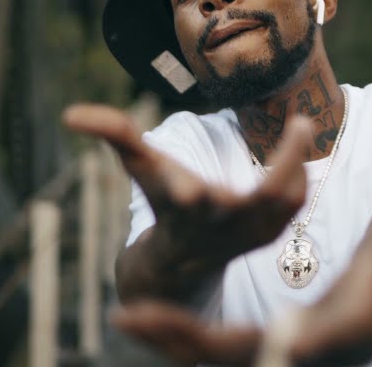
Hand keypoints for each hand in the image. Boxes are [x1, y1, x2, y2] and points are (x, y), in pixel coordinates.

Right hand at [62, 104, 308, 291]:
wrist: (184, 258)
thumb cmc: (161, 198)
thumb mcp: (138, 166)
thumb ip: (113, 133)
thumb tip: (69, 114)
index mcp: (183, 208)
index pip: (186, 199)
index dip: (185, 189)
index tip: (193, 181)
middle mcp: (221, 224)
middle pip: (255, 203)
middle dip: (280, 168)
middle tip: (301, 124)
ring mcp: (250, 233)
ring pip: (285, 202)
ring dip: (297, 164)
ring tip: (301, 124)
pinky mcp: (270, 235)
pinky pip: (294, 207)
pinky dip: (299, 180)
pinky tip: (300, 149)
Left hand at [110, 192, 371, 365]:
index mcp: (357, 328)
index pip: (308, 347)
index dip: (267, 346)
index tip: (232, 334)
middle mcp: (324, 350)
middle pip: (249, 361)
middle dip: (192, 345)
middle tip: (132, 317)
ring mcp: (302, 349)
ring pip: (230, 359)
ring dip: (180, 344)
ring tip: (128, 318)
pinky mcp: (286, 340)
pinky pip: (228, 347)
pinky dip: (188, 337)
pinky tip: (148, 318)